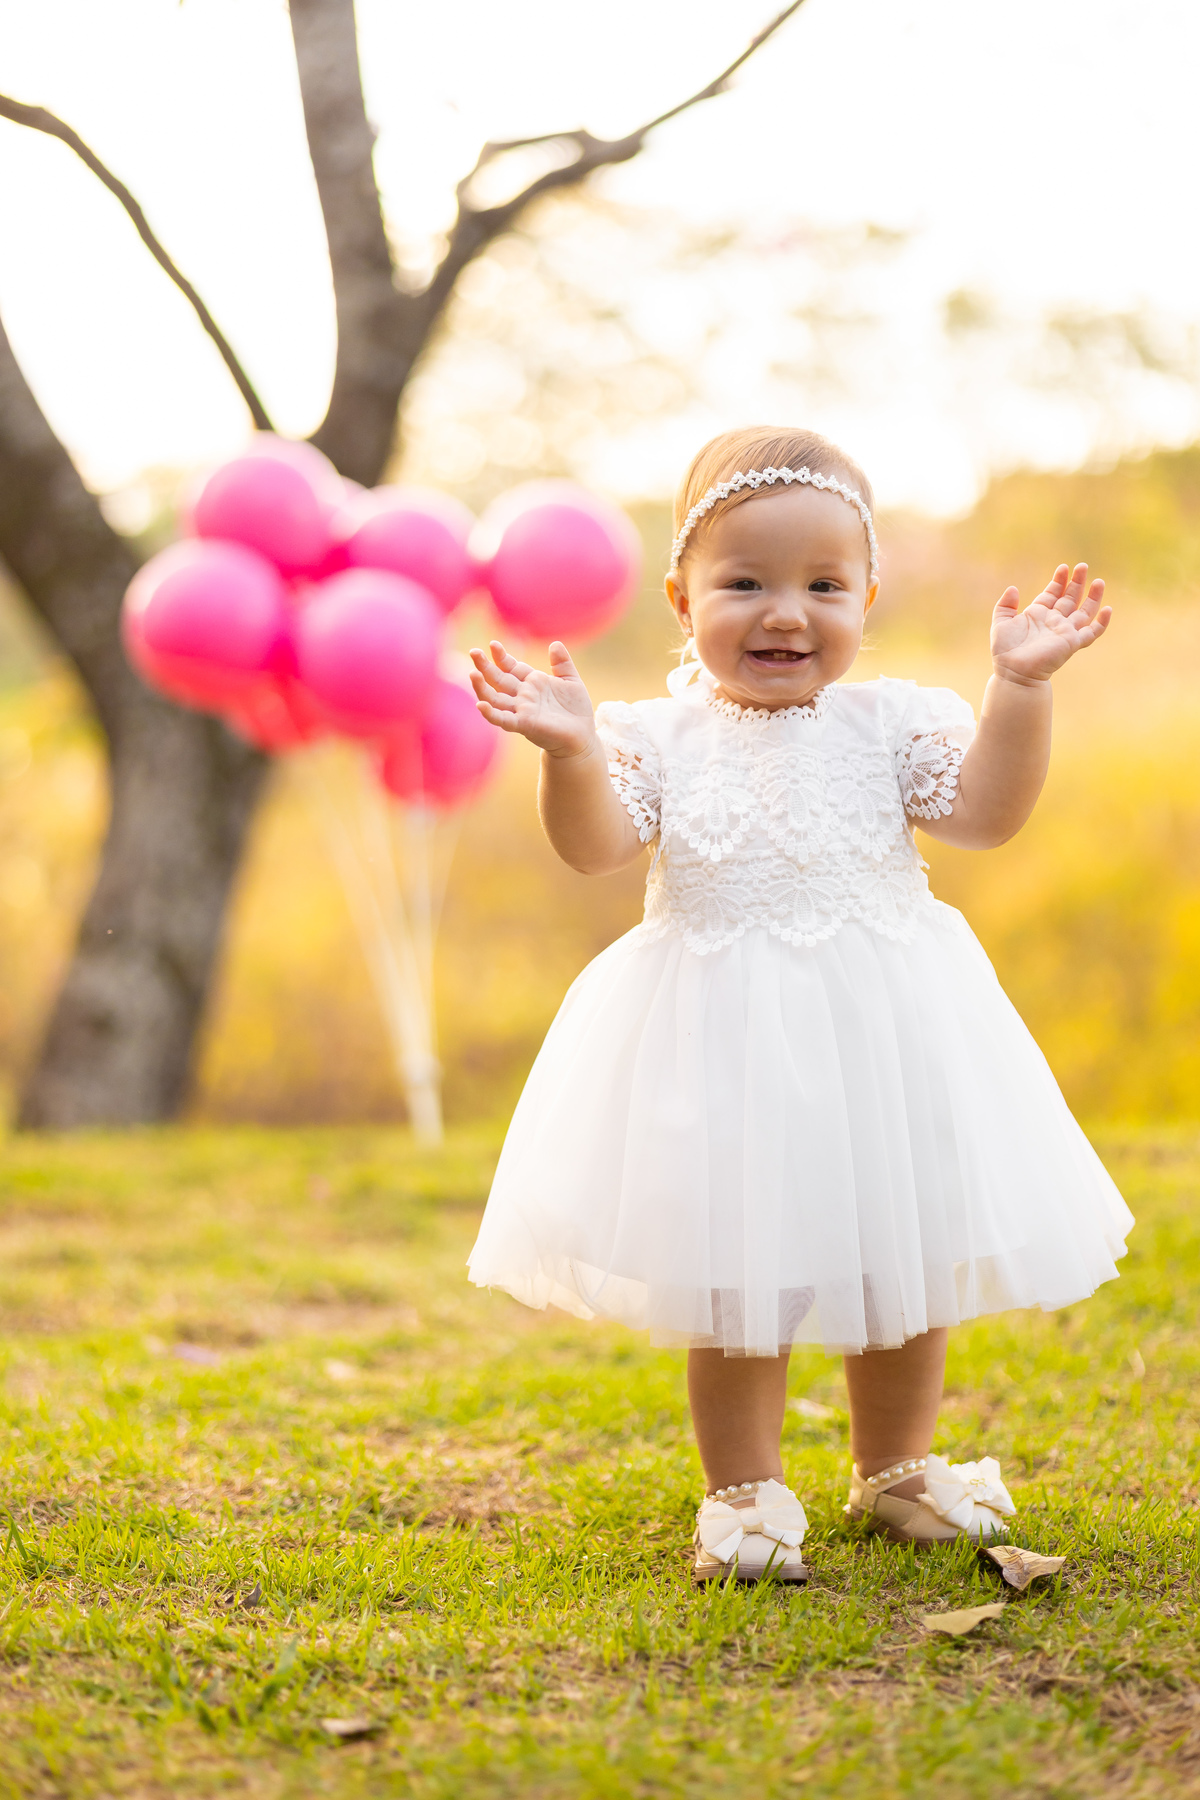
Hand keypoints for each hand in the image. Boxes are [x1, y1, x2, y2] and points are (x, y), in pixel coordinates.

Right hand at [469, 639, 597, 757]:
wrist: (583, 737)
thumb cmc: (576, 710)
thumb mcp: (571, 681)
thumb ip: (562, 663)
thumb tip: (555, 643)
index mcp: (532, 683)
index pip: (511, 667)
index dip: (501, 657)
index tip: (493, 644)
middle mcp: (523, 696)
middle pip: (498, 679)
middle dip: (485, 666)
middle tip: (473, 652)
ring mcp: (522, 710)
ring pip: (495, 699)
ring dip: (482, 688)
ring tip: (473, 673)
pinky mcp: (525, 725)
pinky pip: (504, 720)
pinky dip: (491, 714)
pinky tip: (480, 705)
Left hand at [991, 562, 1111, 684]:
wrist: (1013, 672)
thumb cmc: (1005, 650)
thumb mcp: (1001, 622)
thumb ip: (1005, 605)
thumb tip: (1013, 588)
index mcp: (1038, 614)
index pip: (1053, 594)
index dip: (1059, 581)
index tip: (1063, 568)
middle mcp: (1054, 621)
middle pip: (1070, 598)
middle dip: (1077, 582)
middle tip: (1083, 566)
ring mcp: (1065, 632)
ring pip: (1084, 612)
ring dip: (1092, 597)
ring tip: (1099, 581)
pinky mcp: (1072, 643)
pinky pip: (1092, 632)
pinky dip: (1101, 623)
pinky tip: (1108, 609)